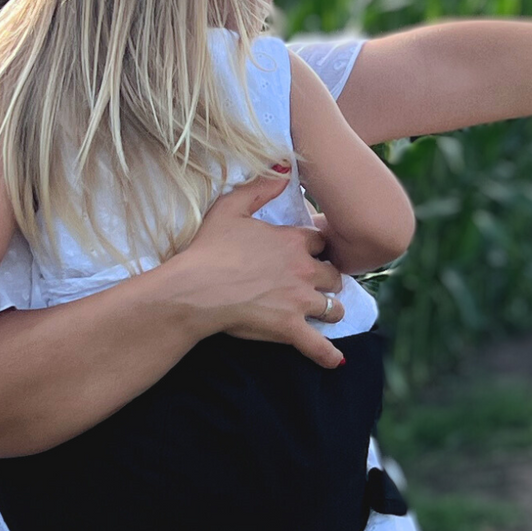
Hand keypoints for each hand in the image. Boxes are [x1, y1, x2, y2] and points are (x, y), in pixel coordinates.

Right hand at [166, 167, 347, 366]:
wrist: (195, 289)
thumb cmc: (208, 249)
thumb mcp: (230, 207)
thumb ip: (259, 188)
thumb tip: (283, 168)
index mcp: (292, 241)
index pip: (320, 241)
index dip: (316, 247)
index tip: (311, 252)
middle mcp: (304, 270)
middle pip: (334, 274)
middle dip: (329, 279)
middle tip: (320, 284)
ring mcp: (300, 301)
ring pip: (334, 307)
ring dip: (331, 309)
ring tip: (327, 313)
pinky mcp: (291, 328)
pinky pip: (319, 346)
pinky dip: (328, 355)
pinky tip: (336, 362)